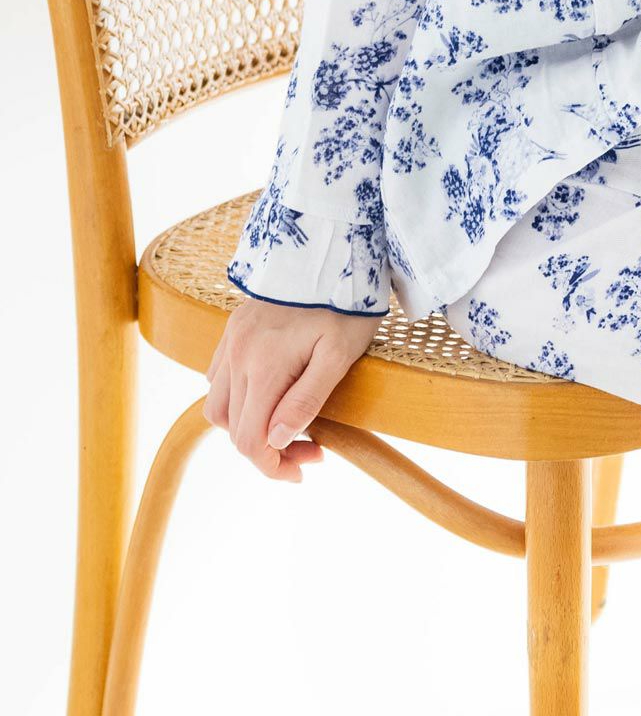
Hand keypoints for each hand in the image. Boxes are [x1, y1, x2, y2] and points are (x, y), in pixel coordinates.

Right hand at [203, 298, 382, 481]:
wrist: (331, 249)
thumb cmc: (345, 304)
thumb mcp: (339, 355)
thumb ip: (306, 400)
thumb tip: (274, 441)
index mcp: (264, 366)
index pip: (250, 440)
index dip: (273, 467)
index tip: (303, 470)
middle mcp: (238, 355)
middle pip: (232, 429)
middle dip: (267, 450)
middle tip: (312, 449)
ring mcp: (232, 340)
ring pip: (218, 406)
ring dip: (247, 426)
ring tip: (287, 426)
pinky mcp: (233, 328)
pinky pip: (218, 377)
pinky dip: (238, 398)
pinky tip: (271, 395)